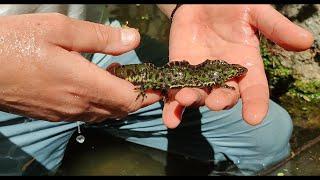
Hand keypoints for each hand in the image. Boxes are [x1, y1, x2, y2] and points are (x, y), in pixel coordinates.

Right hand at [0, 13, 160, 122]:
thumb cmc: (15, 43)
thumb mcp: (60, 30)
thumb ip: (101, 38)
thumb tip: (134, 39)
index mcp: (84, 84)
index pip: (130, 98)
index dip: (149, 93)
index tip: (161, 84)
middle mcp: (77, 105)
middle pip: (121, 109)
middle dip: (139, 97)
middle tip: (145, 79)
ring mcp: (64, 113)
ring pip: (105, 113)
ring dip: (120, 100)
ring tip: (122, 78)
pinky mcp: (53, 115)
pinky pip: (88, 114)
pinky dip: (101, 103)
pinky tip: (96, 85)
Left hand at [160, 5, 313, 127]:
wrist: (202, 0)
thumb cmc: (232, 6)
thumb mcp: (256, 13)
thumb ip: (276, 28)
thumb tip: (307, 42)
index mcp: (245, 67)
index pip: (254, 90)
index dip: (255, 104)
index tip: (254, 118)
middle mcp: (223, 76)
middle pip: (223, 96)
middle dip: (218, 101)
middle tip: (214, 102)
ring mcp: (200, 75)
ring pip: (198, 95)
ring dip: (191, 101)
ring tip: (184, 100)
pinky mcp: (179, 70)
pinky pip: (174, 90)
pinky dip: (171, 105)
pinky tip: (170, 118)